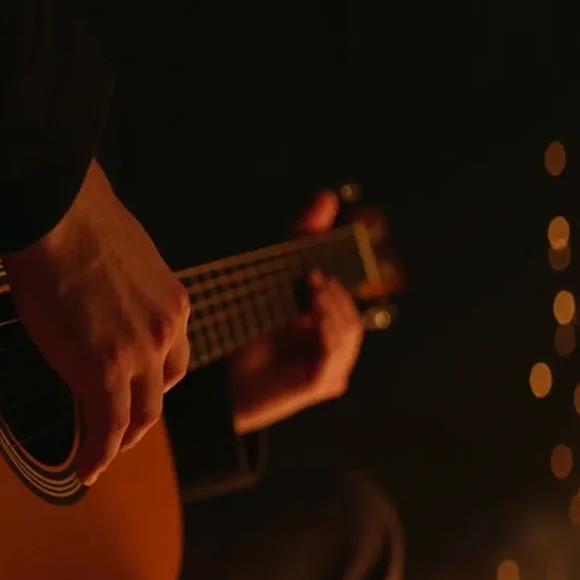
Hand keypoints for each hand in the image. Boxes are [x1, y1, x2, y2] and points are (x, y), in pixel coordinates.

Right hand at [2, 159, 189, 484]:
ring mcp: (139, 353)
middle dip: (143, 415)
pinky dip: (97, 454)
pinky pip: (106, 428)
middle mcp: (166, 329)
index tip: (137, 391)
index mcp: (171, 300)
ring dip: (121, 441)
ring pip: (140, 415)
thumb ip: (120, 280)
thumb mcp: (119, 249)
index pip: (172, 354)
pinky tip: (85, 468)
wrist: (53, 210)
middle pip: (163, 389)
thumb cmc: (70, 213)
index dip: (155, 380)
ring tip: (100, 457)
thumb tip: (93, 278)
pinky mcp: (104, 372)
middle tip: (119, 431)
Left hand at [227, 191, 365, 433]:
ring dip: (332, 304)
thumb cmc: (245, 330)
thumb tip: (328, 196)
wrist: (219, 382)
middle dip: (337, 287)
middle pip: (353, 308)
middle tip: (312, 273)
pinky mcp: (323, 382)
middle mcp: (335, 343)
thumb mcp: (273, 275)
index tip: (357, 235)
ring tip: (310, 287)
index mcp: (329, 319)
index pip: (356, 287)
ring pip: (349, 328)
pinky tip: (310, 311)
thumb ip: (300, 238)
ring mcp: (333, 365)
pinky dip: (326, 326)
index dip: (361, 261)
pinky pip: (335, 350)